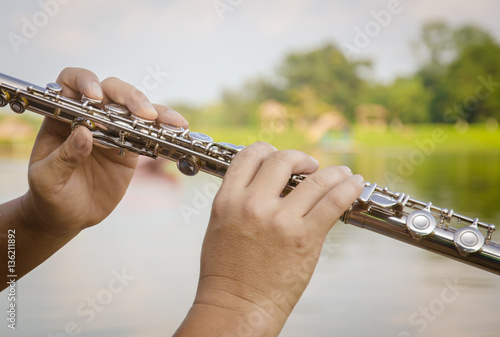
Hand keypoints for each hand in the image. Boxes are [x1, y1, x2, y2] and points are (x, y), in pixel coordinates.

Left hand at [21, 67, 187, 237]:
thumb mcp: (47, 179)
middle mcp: (89, 117)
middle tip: (143, 114)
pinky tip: (177, 127)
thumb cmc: (49, 195)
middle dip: (129, 97)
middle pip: (111, 90)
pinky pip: (149, 132)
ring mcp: (113, 130)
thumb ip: (64, 156)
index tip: (95, 97)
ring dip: (153, 111)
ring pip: (134, 108)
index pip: (72, 83)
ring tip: (168, 122)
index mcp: (62, 117)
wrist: (68, 217)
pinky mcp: (131, 147)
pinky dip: (164, 128)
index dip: (84, 81)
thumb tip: (84, 133)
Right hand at [188, 142, 363, 333]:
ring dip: (333, 172)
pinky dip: (348, 188)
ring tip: (342, 173)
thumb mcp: (221, 226)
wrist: (237, 306)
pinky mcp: (304, 238)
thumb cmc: (227, 272)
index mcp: (227, 200)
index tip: (278, 156)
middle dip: (300, 158)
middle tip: (309, 166)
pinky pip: (333, 203)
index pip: (249, 156)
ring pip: (315, 179)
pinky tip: (354, 184)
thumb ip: (238, 200)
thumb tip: (262, 184)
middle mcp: (252, 205)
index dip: (267, 150)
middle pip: (282, 159)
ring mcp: (279, 220)